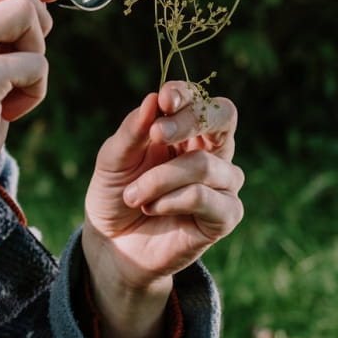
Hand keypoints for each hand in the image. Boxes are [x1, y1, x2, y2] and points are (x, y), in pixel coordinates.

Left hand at [81, 81, 244, 337]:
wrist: (112, 243)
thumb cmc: (115, 193)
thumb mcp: (113, 159)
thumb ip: (134, 130)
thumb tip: (153, 98)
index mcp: (185, 131)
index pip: (199, 100)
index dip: (186, 94)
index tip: (163, 100)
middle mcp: (210, 151)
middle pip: (224, 118)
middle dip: (189, 121)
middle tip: (158, 134)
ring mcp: (222, 184)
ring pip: (204, 164)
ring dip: (159, 179)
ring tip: (133, 196)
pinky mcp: (224, 216)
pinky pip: (205, 197)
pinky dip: (170, 201)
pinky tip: (151, 208)